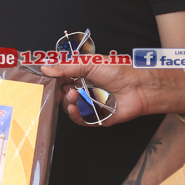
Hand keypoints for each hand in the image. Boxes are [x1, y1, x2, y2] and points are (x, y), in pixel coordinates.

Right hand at [41, 63, 184, 126]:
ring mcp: (91, 105)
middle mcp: (85, 90)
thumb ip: (66, 67)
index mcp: (83, 76)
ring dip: (67, 104)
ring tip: (73, 98)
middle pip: (63, 96)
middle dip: (61, 94)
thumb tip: (46, 69)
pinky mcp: (97, 118)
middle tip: (66, 91)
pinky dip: (75, 116)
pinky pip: (81, 120)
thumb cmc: (118, 71)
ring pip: (70, 108)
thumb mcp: (89, 64)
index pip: (62, 80)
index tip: (48, 82)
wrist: (138, 87)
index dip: (55, 82)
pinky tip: (75, 109)